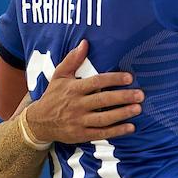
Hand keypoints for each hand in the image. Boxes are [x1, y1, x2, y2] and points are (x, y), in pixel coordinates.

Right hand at [27, 40, 143, 142]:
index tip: (129, 77)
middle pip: (102, 100)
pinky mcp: (81, 135)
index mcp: (73, 89)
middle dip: (122, 97)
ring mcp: (78, 121)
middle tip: (140, 94)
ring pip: (103, 118)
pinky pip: (101, 133)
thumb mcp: (59, 76)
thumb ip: (72, 60)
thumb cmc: (53, 96)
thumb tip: (85, 43)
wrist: (37, 122)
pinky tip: (131, 127)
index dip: (113, 79)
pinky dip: (116, 131)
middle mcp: (76, 105)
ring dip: (122, 114)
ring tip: (138, 108)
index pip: (96, 82)